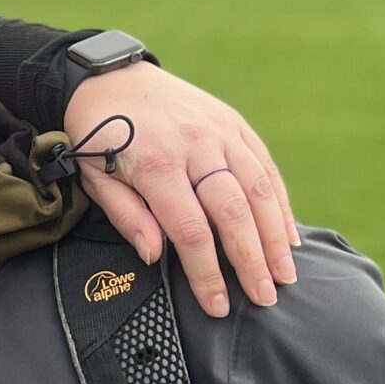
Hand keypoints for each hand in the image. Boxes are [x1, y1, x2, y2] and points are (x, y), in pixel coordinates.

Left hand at [67, 65, 298, 318]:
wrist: (110, 78)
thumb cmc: (99, 138)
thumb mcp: (96, 179)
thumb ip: (127, 217)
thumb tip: (156, 256)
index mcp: (156, 165)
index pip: (189, 230)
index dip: (207, 272)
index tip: (218, 305)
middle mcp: (194, 146)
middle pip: (233, 212)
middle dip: (251, 260)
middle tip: (265, 297)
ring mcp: (220, 131)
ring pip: (258, 188)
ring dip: (275, 236)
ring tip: (285, 273)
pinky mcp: (234, 124)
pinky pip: (264, 166)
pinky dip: (280, 202)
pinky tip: (287, 235)